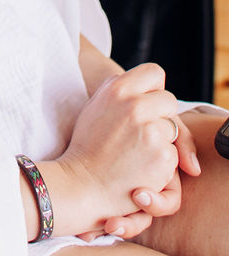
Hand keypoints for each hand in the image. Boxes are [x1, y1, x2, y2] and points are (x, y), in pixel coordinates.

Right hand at [36, 63, 181, 237]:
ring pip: (173, 129)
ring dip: (162, 140)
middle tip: (143, 132)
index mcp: (118, 88)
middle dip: (162, 115)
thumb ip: (119, 90)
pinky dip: (163, 162)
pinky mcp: (163, 156)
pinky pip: (174, 154)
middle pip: (169, 101)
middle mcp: (136, 106)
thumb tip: (142, 85)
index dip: (154, 88)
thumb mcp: (96, 105)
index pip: (154, 72)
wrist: (83, 184)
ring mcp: (152, 131)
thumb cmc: (87, 145)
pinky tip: (141, 167)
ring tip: (137, 152)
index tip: (147, 101)